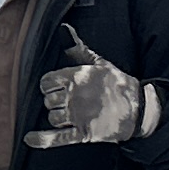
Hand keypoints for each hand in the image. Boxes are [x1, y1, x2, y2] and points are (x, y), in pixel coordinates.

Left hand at [26, 29, 161, 150]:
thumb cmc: (119, 84)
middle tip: (66, 102)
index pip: (46, 82)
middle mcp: (73, 96)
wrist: (139, 108)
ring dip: (56, 117)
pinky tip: (29, 139)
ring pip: (52, 117)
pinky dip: (42, 139)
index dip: (49, 86)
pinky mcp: (83, 133)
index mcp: (76, 78)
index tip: (55, 88)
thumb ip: (78, 49)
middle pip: (48, 100)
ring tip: (67, 115)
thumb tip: (64, 29)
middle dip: (54, 101)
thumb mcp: (100, 63)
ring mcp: (78, 116)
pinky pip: (57, 137)